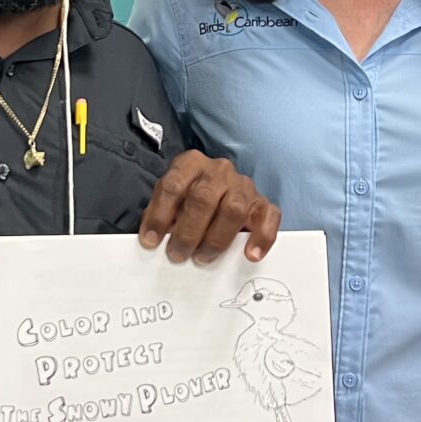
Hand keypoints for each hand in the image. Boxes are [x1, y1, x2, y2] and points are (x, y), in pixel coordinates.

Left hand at [137, 150, 281, 264]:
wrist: (219, 192)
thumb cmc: (189, 200)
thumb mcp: (170, 202)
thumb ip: (163, 216)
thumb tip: (154, 241)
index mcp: (191, 164)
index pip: (173, 185)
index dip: (159, 215)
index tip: (150, 241)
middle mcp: (219, 171)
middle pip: (204, 198)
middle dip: (188, 231)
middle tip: (177, 254)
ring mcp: (243, 186)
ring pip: (233, 209)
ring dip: (216, 239)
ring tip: (202, 257)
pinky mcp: (262, 203)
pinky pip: (269, 217)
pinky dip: (261, 238)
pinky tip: (249, 254)